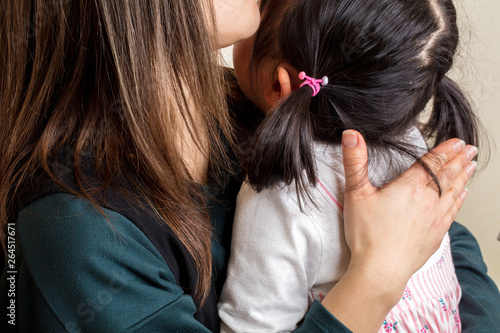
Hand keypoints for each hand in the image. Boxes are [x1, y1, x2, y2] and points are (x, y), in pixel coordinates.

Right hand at [341, 130, 476, 297]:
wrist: (381, 270)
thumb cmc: (367, 234)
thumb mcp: (356, 193)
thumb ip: (354, 162)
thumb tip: (351, 134)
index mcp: (410, 187)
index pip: (432, 163)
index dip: (445, 150)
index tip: (457, 142)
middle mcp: (428, 200)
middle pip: (448, 175)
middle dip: (459, 160)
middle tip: (470, 150)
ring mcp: (435, 218)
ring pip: (454, 192)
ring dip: (463, 177)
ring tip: (471, 167)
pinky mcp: (436, 235)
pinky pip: (453, 211)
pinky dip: (460, 200)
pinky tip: (462, 196)